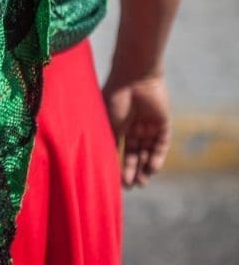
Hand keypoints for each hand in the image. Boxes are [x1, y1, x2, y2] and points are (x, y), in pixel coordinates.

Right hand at [102, 71, 171, 188]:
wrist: (134, 77)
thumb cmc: (115, 97)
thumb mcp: (108, 123)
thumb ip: (109, 141)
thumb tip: (101, 163)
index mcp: (118, 124)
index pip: (119, 148)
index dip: (118, 164)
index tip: (114, 181)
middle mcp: (134, 126)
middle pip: (134, 152)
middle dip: (132, 169)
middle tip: (130, 186)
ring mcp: (149, 125)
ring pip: (148, 151)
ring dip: (144, 167)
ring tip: (141, 183)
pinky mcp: (163, 123)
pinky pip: (161, 143)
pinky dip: (157, 157)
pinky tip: (151, 169)